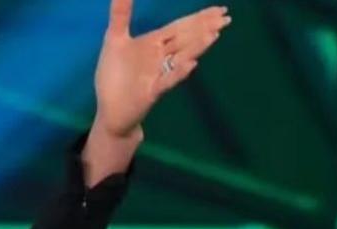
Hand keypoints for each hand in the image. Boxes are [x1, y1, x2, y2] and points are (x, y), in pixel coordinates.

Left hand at [93, 0, 232, 137]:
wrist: (110, 111)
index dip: (198, 18)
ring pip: (182, 57)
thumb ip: (121, 15)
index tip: (219, 9)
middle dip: (204, 28)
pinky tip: (191, 64)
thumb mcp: (114, 40)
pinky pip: (168, 81)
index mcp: (154, 43)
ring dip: (197, 46)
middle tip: (226, 18)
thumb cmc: (114, 76)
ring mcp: (159, 74)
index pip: (180, 27)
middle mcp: (161, 57)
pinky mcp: (153, 92)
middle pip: (186, 39)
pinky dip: (179, 72)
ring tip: (214, 34)